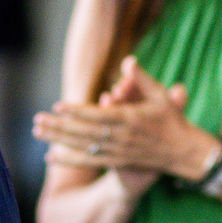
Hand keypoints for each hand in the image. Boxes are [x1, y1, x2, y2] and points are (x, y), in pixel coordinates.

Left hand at [34, 56, 214, 181]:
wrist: (184, 152)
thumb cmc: (172, 119)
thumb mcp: (161, 95)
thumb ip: (142, 78)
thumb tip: (127, 60)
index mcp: (131, 119)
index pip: (98, 115)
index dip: (77, 111)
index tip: (57, 105)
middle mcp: (122, 137)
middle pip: (84, 133)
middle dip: (59, 126)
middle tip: (37, 120)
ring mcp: (118, 152)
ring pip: (83, 147)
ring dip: (58, 141)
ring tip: (37, 133)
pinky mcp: (117, 162)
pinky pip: (89, 162)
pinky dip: (68, 159)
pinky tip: (49, 157)